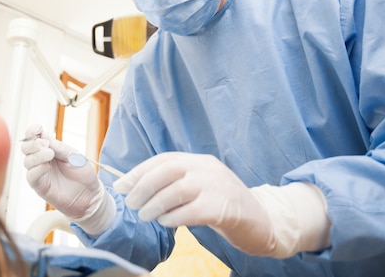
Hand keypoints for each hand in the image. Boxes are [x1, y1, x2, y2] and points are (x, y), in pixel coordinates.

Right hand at [21, 125, 115, 234]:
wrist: (89, 195)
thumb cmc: (81, 173)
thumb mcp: (72, 155)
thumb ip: (57, 147)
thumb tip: (42, 136)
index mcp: (49, 148)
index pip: (33, 136)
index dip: (32, 131)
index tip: (37, 129)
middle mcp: (40, 159)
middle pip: (26, 147)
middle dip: (33, 143)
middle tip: (46, 145)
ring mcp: (39, 172)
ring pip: (27, 161)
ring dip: (37, 155)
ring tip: (50, 154)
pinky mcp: (40, 186)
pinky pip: (31, 176)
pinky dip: (37, 170)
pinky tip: (46, 166)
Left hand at [114, 152, 274, 255]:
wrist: (263, 221)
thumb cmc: (222, 205)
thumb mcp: (199, 187)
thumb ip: (175, 184)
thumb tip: (136, 189)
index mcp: (199, 161)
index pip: (163, 160)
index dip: (139, 172)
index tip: (121, 186)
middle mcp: (208, 168)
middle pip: (167, 170)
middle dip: (143, 186)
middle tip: (131, 203)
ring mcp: (218, 186)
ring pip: (177, 190)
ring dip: (155, 204)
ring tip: (145, 216)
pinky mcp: (225, 207)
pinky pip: (192, 210)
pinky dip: (175, 217)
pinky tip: (166, 223)